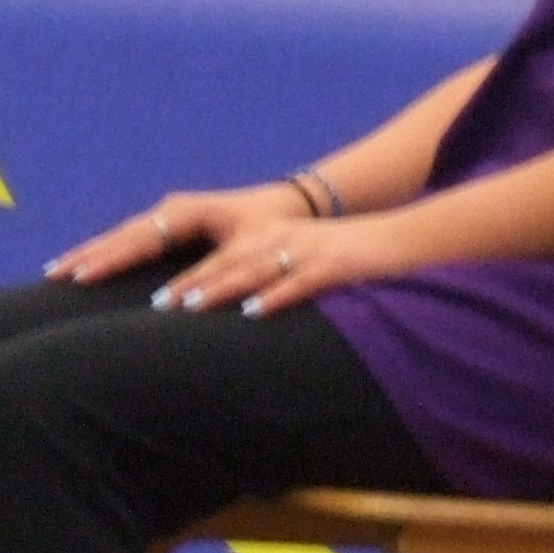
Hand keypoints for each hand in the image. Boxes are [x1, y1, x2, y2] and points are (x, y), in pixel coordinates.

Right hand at [48, 183, 322, 287]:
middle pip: (118, 236)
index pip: (135, 240)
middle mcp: (170, 211)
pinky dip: (106, 253)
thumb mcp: (246, 253)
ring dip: (90, 254)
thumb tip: (175, 304)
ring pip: (120, 237)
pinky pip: (130, 241)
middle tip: (51, 275)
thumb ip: (211, 275)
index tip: (78, 276)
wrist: (290, 205)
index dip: (106, 259)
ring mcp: (167, 217)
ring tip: (57, 272)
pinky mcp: (170, 227)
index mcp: (183, 213)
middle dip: (85, 255)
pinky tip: (87, 267)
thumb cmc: (272, 229)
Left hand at [154, 210, 402, 318]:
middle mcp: (278, 240)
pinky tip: (253, 312)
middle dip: (188, 283)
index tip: (156, 299)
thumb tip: (232, 313)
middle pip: (225, 263)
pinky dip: (274, 296)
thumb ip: (265, 282)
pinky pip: (298, 282)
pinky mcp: (331, 266)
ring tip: (187, 307)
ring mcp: (304, 251)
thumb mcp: (299, 263)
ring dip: (219, 287)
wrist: (398, 239)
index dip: (186, 277)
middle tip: (156, 305)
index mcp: (267, 239)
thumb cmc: (344, 259)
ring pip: (254, 269)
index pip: (217, 259)